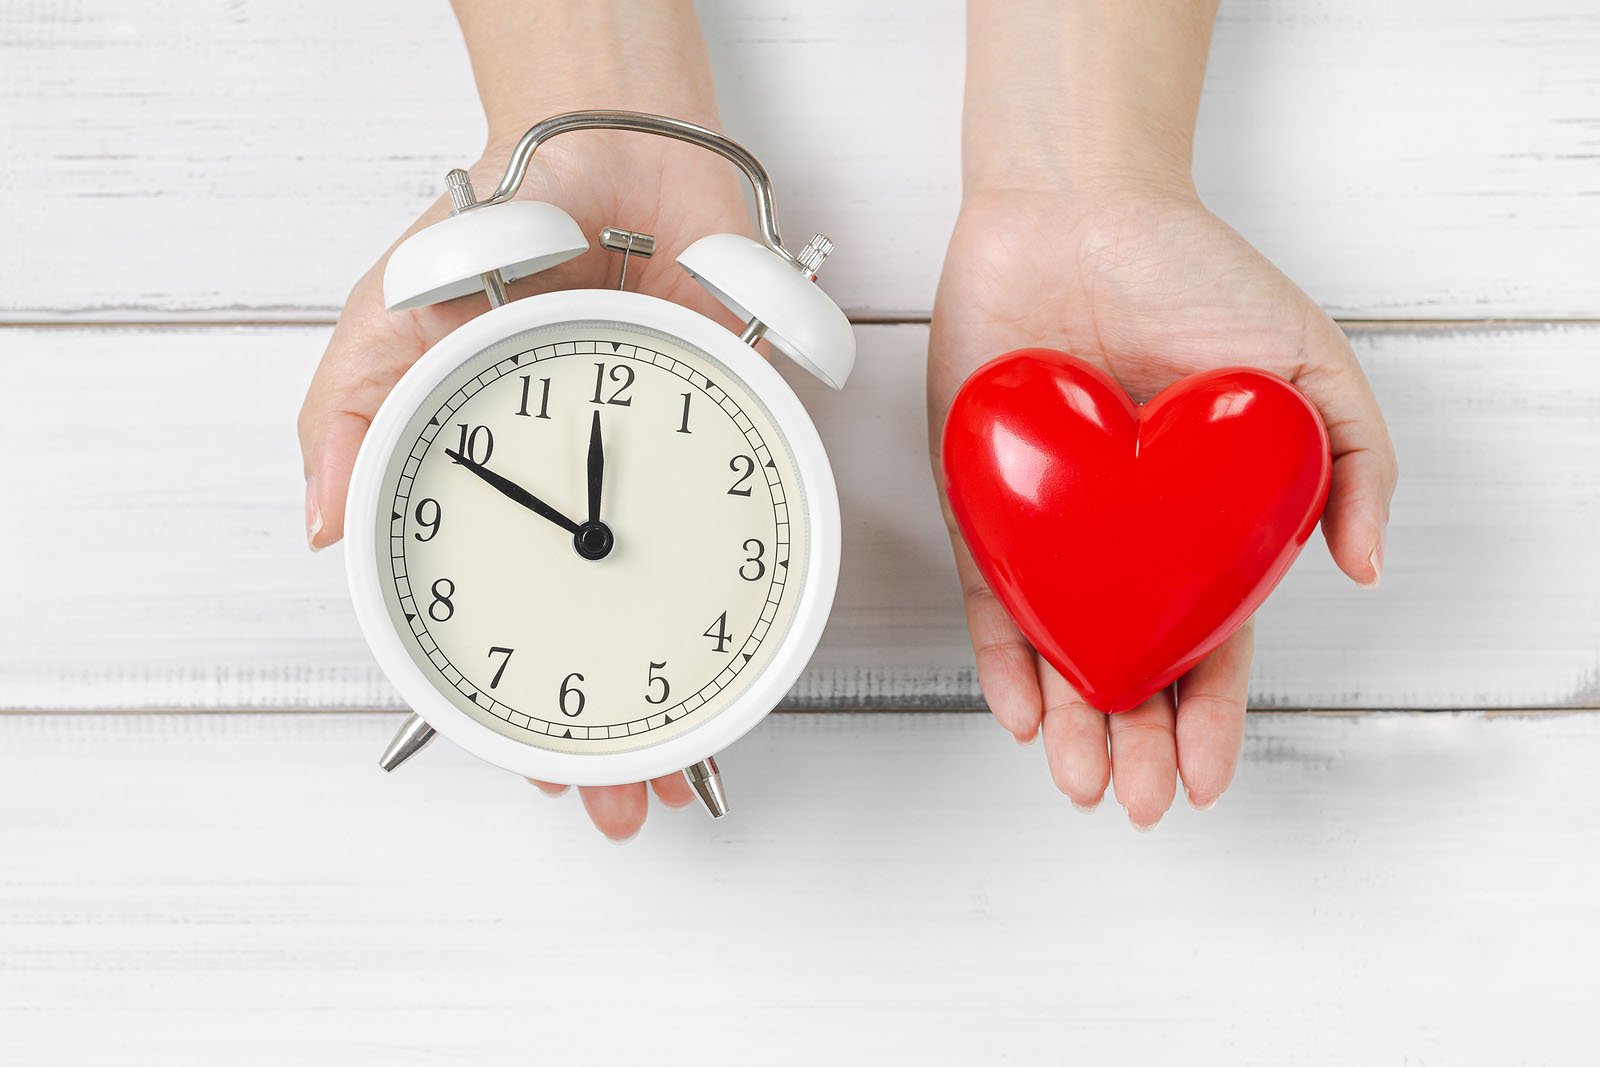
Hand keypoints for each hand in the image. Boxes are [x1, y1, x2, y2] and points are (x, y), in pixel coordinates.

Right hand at [298, 11, 748, 837]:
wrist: (606, 155)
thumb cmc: (495, 244)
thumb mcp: (387, 327)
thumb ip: (347, 419)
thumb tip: (324, 527)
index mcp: (502, 500)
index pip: (502, 627)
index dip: (518, 705)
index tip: (544, 763)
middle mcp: (592, 506)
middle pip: (604, 642)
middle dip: (614, 736)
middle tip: (622, 798)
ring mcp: (669, 481)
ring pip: (684, 609)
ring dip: (693, 694)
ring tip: (687, 765)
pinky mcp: (740, 438)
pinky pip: (763, 522)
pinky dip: (764, 591)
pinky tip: (758, 652)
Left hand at [928, 185, 1397, 827]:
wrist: (1077, 208)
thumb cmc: (1193, 273)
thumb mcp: (1311, 364)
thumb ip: (1351, 465)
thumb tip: (1366, 567)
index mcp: (1206, 521)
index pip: (1211, 641)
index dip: (1208, 717)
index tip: (1203, 778)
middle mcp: (1128, 536)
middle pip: (1131, 661)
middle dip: (1132, 741)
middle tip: (1130, 798)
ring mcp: (1054, 523)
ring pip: (1060, 647)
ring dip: (1069, 721)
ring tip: (1079, 776)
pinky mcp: (983, 500)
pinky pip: (990, 593)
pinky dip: (1003, 654)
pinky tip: (1020, 708)